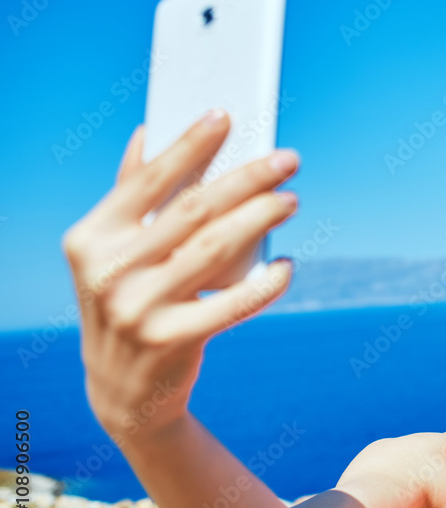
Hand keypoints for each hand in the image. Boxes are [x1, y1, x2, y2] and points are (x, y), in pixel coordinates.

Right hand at [61, 109, 298, 442]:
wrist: (123, 391)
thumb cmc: (129, 304)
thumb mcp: (114, 255)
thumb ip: (130, 199)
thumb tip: (146, 134)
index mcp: (92, 238)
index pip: (148, 181)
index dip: (190, 146)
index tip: (227, 116)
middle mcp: (109, 270)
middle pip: (192, 211)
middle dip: (246, 179)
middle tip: (287, 160)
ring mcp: (137, 308)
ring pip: (214, 249)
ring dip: (260, 219)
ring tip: (291, 200)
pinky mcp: (170, 340)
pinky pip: (230, 303)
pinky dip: (263, 283)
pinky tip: (285, 266)